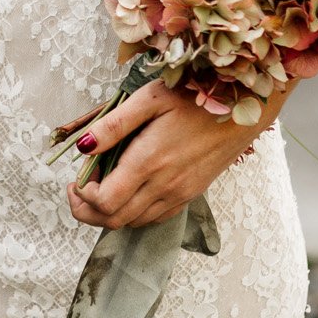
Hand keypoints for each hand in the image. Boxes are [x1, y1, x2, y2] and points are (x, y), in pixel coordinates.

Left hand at [67, 80, 282, 231]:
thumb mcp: (148, 99)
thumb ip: (113, 125)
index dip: (82, 197)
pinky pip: (154, 217)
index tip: (76, 178)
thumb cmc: (193, 95)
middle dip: (87, 210)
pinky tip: (128, 188)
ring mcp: (180, 194)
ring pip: (134, 222)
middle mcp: (165, 186)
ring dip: (109, 212)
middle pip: (114, 221)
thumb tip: (82, 147)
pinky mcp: (191, 194)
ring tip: (100, 185)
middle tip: (78, 188)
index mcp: (149, 162)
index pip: (105, 203)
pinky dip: (133, 212)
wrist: (241, 106)